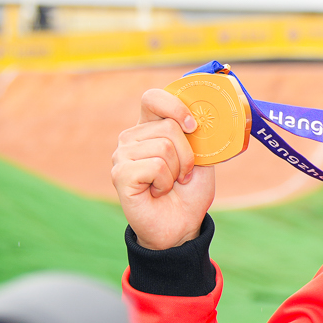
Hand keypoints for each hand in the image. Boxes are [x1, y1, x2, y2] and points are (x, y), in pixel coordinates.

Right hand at [112, 87, 213, 249]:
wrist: (181, 225)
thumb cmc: (189, 191)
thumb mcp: (202, 158)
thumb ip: (199, 134)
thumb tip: (200, 117)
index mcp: (149, 127)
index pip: (153, 98)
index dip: (175, 106)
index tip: (193, 127)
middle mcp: (131, 138)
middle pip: (169, 126)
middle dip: (187, 155)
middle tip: (182, 175)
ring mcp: (122, 155)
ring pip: (164, 147)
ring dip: (177, 171)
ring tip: (169, 184)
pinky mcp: (120, 174)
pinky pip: (155, 166)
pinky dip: (165, 182)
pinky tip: (158, 192)